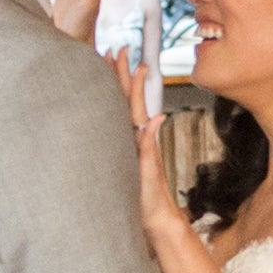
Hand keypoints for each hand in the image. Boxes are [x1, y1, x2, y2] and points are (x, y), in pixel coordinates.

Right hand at [120, 58, 191, 249]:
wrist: (158, 223)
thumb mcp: (149, 173)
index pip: (132, 103)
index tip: (126, 57)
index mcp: (139, 140)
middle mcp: (135, 140)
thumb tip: (155, 118)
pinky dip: (123, 114)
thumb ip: (149, 148)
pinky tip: (123, 104)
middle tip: (116, 50)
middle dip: (121, 74)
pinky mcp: (131, 159)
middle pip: (126, 100)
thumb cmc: (153, 202)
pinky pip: (125, 130)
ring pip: (123, 111)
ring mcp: (132, 148)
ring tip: (114, 66)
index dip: (128, 80)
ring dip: (119, 87)